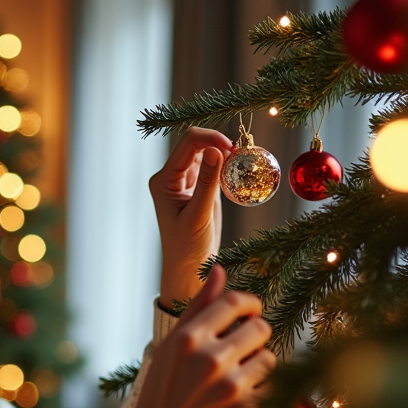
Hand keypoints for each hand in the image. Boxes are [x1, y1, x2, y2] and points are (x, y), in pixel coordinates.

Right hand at [107, 266, 274, 407]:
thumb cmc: (159, 392)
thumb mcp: (169, 346)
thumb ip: (197, 307)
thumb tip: (219, 270)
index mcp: (189, 339)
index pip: (235, 303)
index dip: (249, 303)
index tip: (250, 311)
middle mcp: (211, 359)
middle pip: (260, 328)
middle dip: (255, 334)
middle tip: (242, 348)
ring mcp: (231, 387)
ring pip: (270, 358)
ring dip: (258, 364)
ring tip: (236, 376)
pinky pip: (271, 388)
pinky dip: (259, 391)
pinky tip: (237, 399)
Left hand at [149, 127, 234, 305]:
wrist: (188, 268)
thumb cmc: (187, 247)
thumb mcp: (199, 215)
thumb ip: (208, 182)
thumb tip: (216, 150)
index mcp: (164, 180)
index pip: (187, 145)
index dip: (211, 138)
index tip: (233, 147)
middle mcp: (172, 177)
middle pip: (196, 145)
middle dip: (218, 143)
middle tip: (242, 152)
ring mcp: (185, 182)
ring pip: (206, 154)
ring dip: (224, 153)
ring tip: (243, 160)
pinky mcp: (199, 188)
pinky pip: (213, 168)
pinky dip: (226, 166)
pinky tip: (238, 170)